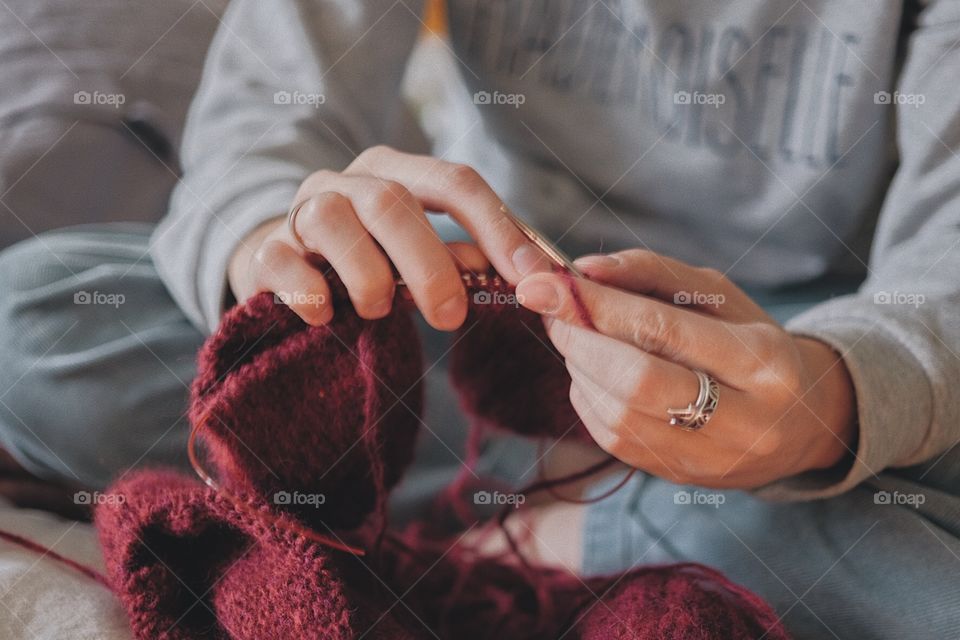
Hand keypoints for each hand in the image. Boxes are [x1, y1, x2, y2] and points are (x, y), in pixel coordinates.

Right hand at [228, 146, 551, 328]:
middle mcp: (348, 182)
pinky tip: (325, 316)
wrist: (282, 269)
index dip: (498, 227)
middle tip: (451, 317)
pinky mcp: (266, 250)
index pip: (455, 182)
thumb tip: (523, 273)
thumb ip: (463, 257)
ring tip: (379, 312)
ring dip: (367, 276)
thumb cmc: (367, 261)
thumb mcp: (418, 254)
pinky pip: (282, 260)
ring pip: (333, 220)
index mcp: (396, 172)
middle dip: (430, 264)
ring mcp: (302, 211)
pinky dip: (310, 292)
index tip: (531, 276)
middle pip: (393, 202)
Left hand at [515, 249, 858, 488]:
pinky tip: (594, 372)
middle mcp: (742, 420)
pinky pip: (611, 438)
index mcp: (762, 361)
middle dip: (579, 340)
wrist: (799, 423)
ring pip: (616, 415)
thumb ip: (652, 273)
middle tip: (550, 308)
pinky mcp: (678, 477)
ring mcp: (709, 459)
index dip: (595, 306)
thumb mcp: (718, 296)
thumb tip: (584, 270)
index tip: (543, 282)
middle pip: (635, 382)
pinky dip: (588, 396)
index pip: (663, 330)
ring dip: (578, 367)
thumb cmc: (752, 343)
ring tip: (577, 335)